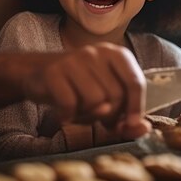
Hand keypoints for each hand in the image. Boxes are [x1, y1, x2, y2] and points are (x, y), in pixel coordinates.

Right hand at [22, 42, 149, 138]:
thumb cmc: (78, 87)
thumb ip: (127, 115)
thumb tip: (143, 128)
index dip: (136, 107)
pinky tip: (63, 112)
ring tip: (78, 109)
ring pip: (95, 102)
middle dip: (108, 115)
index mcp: (115, 54)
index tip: (130, 124)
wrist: (37, 73)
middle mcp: (95, 52)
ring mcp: (74, 60)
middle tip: (95, 114)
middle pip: (115, 97)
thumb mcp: (105, 97)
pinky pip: (70, 105)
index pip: (135, 82)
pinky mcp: (54, 72)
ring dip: (86, 115)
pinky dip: (67, 116)